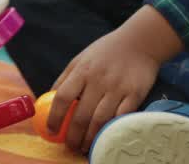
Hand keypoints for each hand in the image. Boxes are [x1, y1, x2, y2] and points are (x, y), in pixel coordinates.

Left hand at [48, 27, 160, 152]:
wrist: (140, 41)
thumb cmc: (106, 51)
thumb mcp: (81, 58)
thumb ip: (65, 78)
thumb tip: (48, 99)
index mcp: (82, 70)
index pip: (63, 97)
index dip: (54, 117)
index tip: (52, 131)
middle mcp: (98, 80)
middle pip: (81, 115)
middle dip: (73, 136)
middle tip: (70, 146)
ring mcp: (117, 88)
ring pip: (100, 121)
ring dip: (90, 139)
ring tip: (85, 147)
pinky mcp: (135, 94)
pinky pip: (121, 118)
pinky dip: (111, 130)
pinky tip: (106, 137)